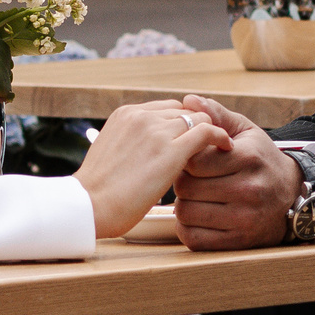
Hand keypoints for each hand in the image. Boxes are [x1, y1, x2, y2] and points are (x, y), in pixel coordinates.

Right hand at [76, 100, 234, 236]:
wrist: (88, 206)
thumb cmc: (97, 192)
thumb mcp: (111, 153)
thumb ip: (130, 144)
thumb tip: (143, 153)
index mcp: (126, 114)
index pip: (166, 108)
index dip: (181, 122)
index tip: (189, 137)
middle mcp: (142, 116)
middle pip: (183, 111)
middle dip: (196, 125)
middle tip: (210, 143)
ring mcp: (157, 131)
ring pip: (198, 119)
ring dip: (209, 132)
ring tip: (220, 148)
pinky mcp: (172, 150)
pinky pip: (207, 132)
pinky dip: (220, 137)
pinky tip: (226, 147)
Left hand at [170, 95, 301, 250]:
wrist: (294, 195)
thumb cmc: (262, 159)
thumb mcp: (245, 131)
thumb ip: (216, 114)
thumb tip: (188, 100)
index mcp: (248, 157)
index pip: (194, 161)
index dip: (186, 159)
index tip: (192, 159)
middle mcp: (249, 189)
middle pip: (186, 188)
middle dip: (183, 182)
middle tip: (192, 179)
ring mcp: (245, 218)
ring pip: (186, 213)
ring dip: (184, 205)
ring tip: (196, 197)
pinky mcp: (238, 241)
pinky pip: (193, 238)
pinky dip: (187, 228)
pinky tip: (198, 216)